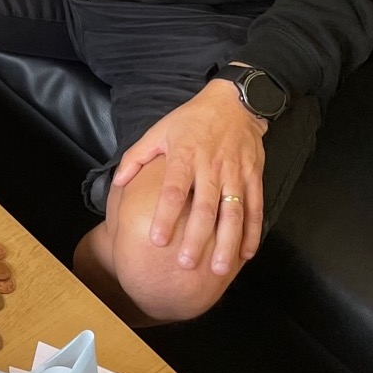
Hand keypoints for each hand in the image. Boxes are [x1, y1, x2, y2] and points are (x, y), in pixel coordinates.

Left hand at [112, 80, 266, 276]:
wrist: (235, 103)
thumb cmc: (191, 119)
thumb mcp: (158, 130)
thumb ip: (136, 157)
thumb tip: (117, 181)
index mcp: (184, 157)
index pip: (173, 191)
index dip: (165, 216)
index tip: (157, 240)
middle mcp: (211, 168)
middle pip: (205, 209)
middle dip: (197, 238)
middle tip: (186, 265)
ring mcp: (235, 174)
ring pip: (233, 213)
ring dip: (227, 243)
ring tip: (219, 269)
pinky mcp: (254, 177)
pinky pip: (255, 208)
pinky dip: (253, 232)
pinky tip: (246, 254)